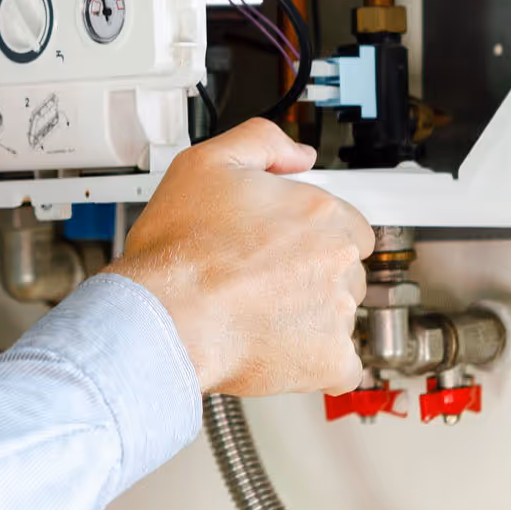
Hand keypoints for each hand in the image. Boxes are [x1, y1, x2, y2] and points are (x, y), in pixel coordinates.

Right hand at [108, 120, 372, 397]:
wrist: (164, 316)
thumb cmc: (178, 251)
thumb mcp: (205, 162)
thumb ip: (261, 142)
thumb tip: (298, 154)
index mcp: (317, 211)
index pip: (345, 222)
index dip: (311, 235)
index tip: (283, 248)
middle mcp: (336, 258)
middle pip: (346, 268)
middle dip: (312, 276)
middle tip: (266, 282)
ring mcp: (337, 311)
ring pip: (342, 315)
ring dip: (312, 318)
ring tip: (262, 317)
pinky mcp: (328, 359)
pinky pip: (342, 367)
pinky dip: (319, 365)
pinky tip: (285, 353)